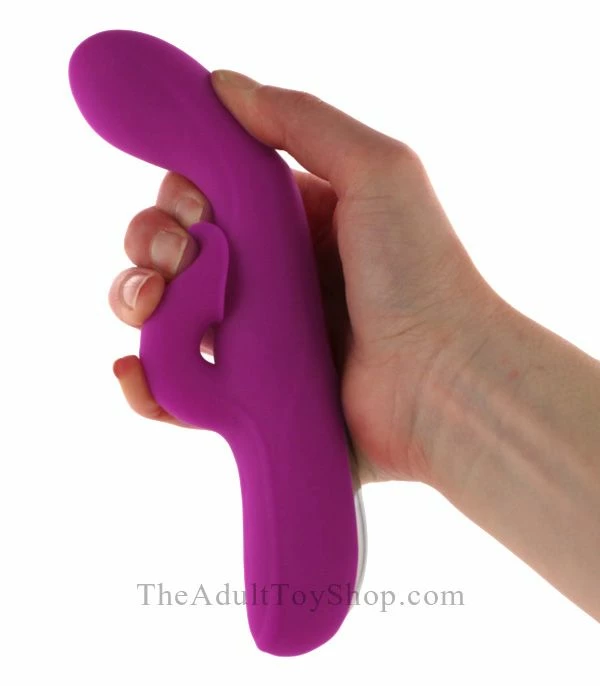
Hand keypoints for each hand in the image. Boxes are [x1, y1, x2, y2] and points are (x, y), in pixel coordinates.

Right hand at [109, 70, 502, 485]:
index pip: (208, 196)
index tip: (195, 203)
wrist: (442, 381)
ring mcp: (255, 339)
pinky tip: (133, 367)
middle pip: (176, 251)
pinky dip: (145, 380)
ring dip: (135, 298)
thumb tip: (222, 86)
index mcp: (292, 224)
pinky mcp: (248, 397)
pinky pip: (179, 387)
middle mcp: (269, 279)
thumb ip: (301, 120)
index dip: (183, 193)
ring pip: (166, 314)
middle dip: (151, 243)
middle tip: (175, 257)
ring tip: (153, 302)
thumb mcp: (377, 169)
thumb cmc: (419, 274)